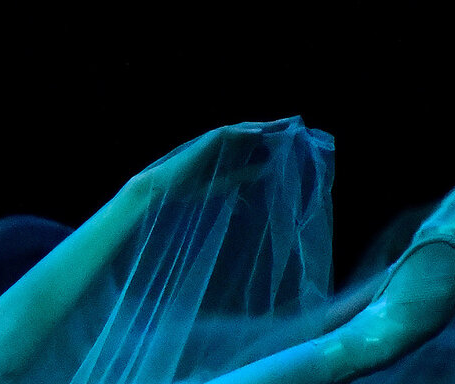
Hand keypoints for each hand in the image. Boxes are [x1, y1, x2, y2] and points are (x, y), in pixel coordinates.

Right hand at [131, 121, 281, 204]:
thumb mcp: (223, 183)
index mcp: (225, 153)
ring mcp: (214, 140)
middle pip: (250, 132)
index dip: (269, 139)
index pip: (251, 143)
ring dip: (262, 125)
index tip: (287, 138)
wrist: (164, 188)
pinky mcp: (207, 140)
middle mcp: (222, 143)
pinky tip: (259, 132)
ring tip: (281, 124)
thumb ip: (242, 175)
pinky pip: (229, 132)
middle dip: (270, 127)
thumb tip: (264, 169)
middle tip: (291, 124)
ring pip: (242, 129)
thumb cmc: (188, 188)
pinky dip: (244, 132)